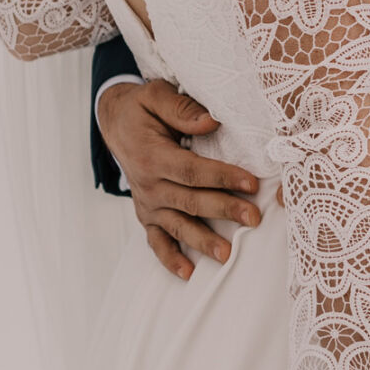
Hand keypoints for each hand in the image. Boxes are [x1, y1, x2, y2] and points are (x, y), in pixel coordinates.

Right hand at [96, 75, 262, 280]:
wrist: (116, 124)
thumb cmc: (143, 109)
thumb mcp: (156, 96)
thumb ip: (182, 108)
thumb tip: (212, 120)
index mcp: (153, 156)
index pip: (193, 170)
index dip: (222, 177)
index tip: (251, 183)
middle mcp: (148, 184)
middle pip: (190, 201)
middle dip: (224, 210)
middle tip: (254, 219)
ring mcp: (147, 203)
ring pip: (177, 225)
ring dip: (202, 241)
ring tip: (227, 255)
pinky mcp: (146, 215)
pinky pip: (156, 241)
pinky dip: (170, 259)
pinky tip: (188, 273)